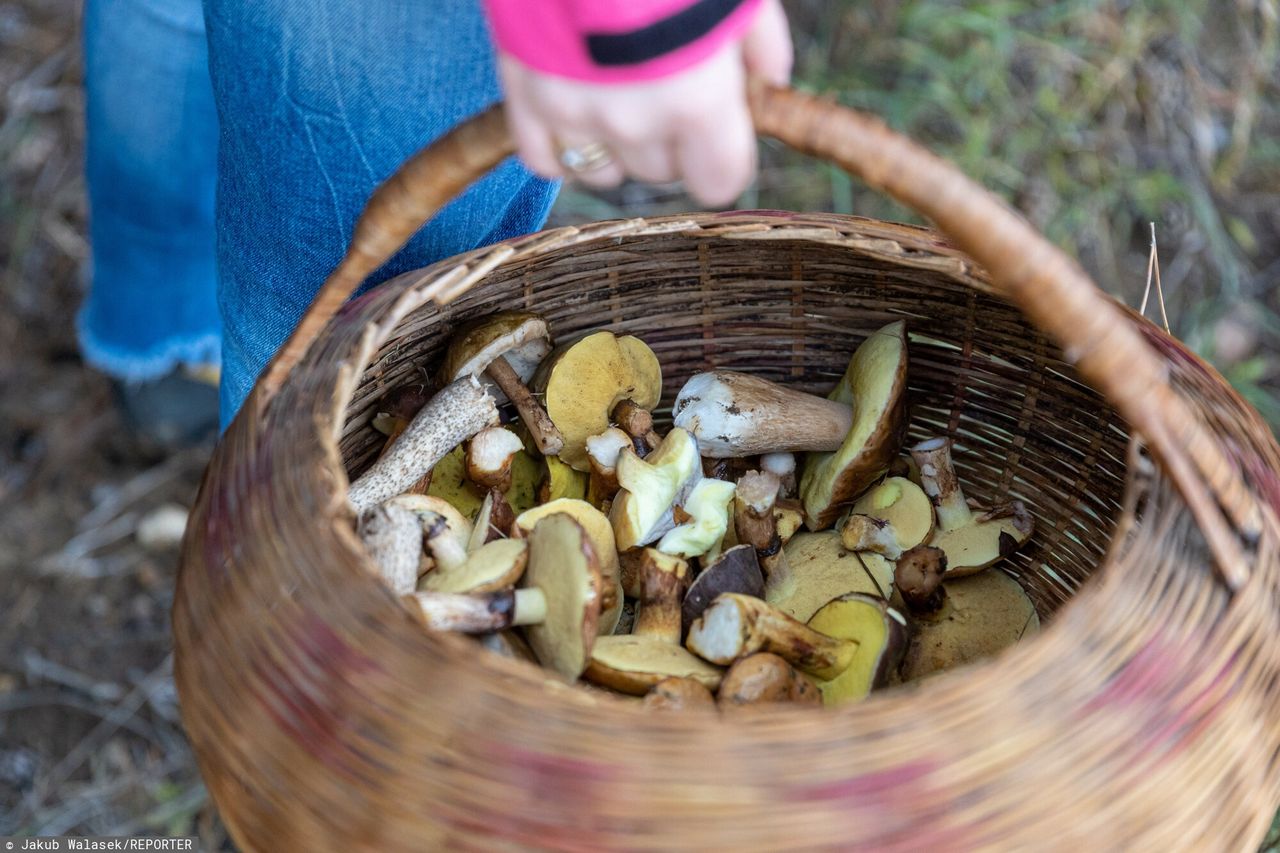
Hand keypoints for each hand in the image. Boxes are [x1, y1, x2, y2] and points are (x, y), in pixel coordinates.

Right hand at [499, 0, 791, 206]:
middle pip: (661, 171)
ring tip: (615, 98)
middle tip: (663, 88)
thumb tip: (770, 81)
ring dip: (615, 147)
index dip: (722, 160)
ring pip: (603, 171)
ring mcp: (573, 114)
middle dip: (668, 140)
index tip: (719, 134)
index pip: (718, 181)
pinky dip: (560, 146)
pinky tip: (573, 113)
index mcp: (696, 102)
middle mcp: (635, 123)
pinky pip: (545, 159)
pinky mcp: (525, 97)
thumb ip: (760, 45)